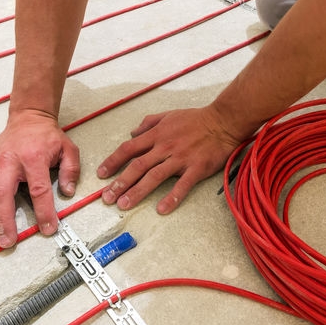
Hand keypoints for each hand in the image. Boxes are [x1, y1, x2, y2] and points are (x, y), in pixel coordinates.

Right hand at [0, 109, 79, 246]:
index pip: (38, 190)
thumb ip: (70, 171)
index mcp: (33, 157)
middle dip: (4, 221)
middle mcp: (9, 160)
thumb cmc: (47, 136)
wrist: (28, 118)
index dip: (43, 211)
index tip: (48, 228)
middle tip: (7, 242)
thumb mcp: (68, 149)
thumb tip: (68, 192)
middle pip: (3, 194)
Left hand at [97, 106, 242, 213]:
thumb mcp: (169, 115)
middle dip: (120, 182)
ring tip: (124, 205)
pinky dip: (172, 197)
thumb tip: (132, 132)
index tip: (101, 175)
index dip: (113, 162)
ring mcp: (180, 158)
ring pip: (154, 176)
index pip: (129, 148)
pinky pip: (182, 185)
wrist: (223, 121)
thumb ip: (149, 123)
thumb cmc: (196, 119)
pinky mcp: (196, 168)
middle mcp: (165, 147)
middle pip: (137, 166)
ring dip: (138, 191)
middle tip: (107, 198)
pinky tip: (161, 209)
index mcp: (157, 135)